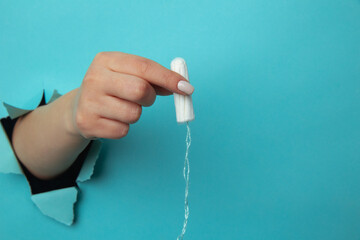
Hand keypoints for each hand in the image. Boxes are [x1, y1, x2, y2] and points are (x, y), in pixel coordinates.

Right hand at [69, 52, 194, 138]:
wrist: (79, 107)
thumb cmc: (112, 88)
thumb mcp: (128, 74)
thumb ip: (153, 78)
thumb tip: (182, 86)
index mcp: (106, 60)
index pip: (144, 66)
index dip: (168, 78)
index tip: (187, 88)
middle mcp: (94, 78)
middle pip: (140, 90)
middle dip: (150, 97)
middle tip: (145, 98)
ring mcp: (89, 101)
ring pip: (134, 114)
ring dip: (136, 114)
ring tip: (123, 108)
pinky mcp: (87, 123)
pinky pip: (123, 130)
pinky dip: (124, 127)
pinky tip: (113, 119)